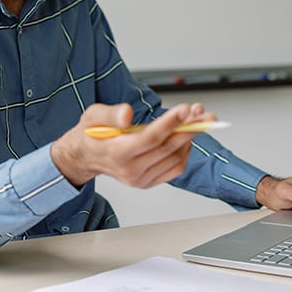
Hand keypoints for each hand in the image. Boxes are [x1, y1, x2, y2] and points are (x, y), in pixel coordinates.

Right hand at [51, 102, 211, 188]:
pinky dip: (185, 151)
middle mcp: (130, 170)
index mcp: (117, 153)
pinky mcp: (148, 182)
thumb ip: (110, 114)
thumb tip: (127, 114)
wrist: (86, 156)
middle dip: (190, 129)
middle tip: (206, 115)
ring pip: (175, 158)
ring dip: (190, 138)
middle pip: (168, 148)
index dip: (170, 123)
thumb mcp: (93, 115)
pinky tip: (187, 136)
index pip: (150, 138)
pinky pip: (174, 168)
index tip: (185, 109)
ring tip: (198, 119)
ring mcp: (140, 178)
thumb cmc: (91, 134)